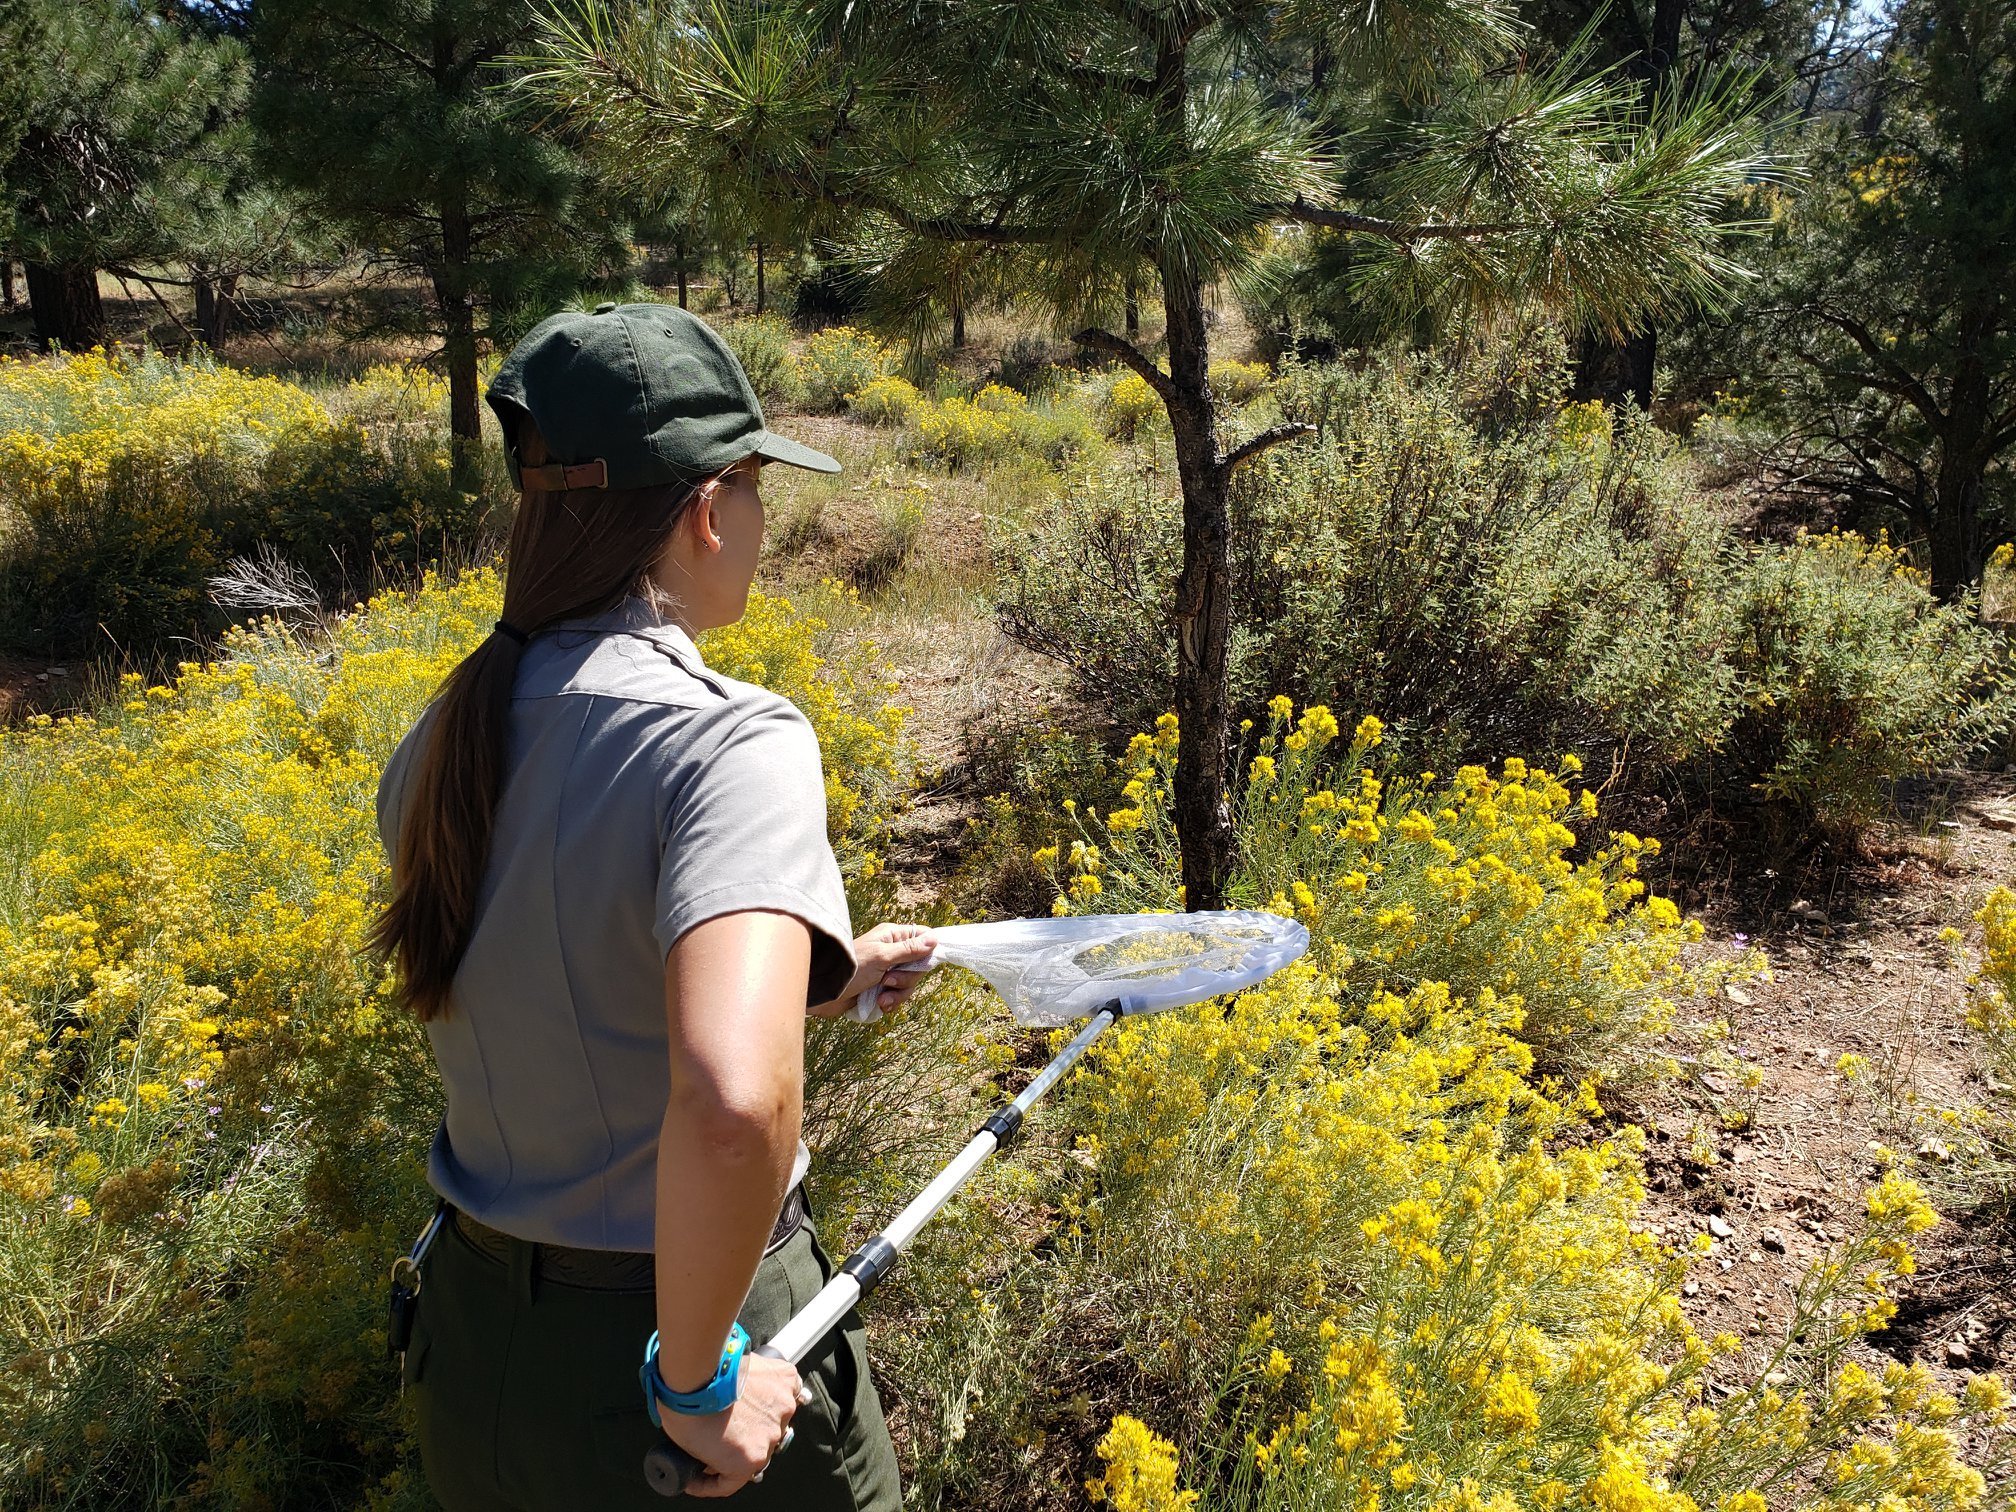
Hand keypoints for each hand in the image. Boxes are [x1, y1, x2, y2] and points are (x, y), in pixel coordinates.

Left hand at [658, 1353, 804, 1497]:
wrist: (693, 1369)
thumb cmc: (687, 1407)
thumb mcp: (691, 1449)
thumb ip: (711, 1460)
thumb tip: (713, 1457)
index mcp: (750, 1460)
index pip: (731, 1482)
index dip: (710, 1481)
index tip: (698, 1475)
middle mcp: (772, 1437)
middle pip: (757, 1447)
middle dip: (738, 1444)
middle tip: (721, 1433)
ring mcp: (782, 1406)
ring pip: (774, 1418)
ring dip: (759, 1415)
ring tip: (738, 1404)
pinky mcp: (785, 1379)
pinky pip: (787, 1390)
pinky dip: (775, 1391)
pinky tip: (759, 1387)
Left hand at [810, 922, 936, 1019]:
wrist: (826, 992)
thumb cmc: (851, 969)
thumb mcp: (882, 957)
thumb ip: (909, 950)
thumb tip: (934, 939)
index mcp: (892, 936)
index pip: (923, 937)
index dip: (929, 950)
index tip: (925, 964)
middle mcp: (892, 950)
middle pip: (919, 965)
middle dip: (907, 978)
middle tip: (889, 980)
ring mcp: (887, 969)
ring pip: (909, 983)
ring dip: (898, 993)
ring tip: (881, 996)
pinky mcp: (882, 987)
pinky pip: (898, 995)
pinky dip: (891, 1001)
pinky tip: (880, 1003)